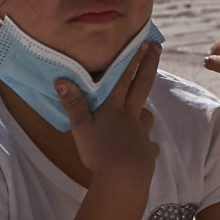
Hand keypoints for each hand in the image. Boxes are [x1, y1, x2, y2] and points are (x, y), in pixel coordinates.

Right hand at [56, 41, 160, 191]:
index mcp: (114, 108)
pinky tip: (144, 148)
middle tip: (157, 47)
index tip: (144, 42)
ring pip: (146, 115)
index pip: (124, 79)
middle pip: (142, 86)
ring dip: (144, 110)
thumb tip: (62, 80)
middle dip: (149, 65)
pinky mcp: (147, 151)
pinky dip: (146, 144)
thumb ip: (73, 104)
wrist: (124, 177)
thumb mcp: (81, 127)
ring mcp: (142, 133)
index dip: (132, 60)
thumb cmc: (99, 151)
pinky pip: (148, 145)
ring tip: (142, 110)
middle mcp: (131, 116)